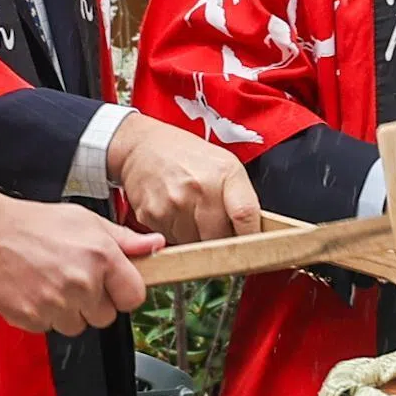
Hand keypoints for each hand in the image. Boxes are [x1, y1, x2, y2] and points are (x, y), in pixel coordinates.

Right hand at [0, 192, 153, 334]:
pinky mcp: (33, 317)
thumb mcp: (87, 221)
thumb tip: (156, 246)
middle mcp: (82, 282)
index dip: (122, 293)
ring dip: (67, 312)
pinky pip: (49, 329)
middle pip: (106, 317)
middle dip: (93, 304)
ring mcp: (57, 303)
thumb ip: (124, 240)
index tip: (111, 287)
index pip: (134, 297)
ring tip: (50, 283)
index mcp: (102, 257)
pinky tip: (35, 291)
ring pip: (77, 326)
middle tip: (72, 279)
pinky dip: (43, 315)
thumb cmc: (37, 224)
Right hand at [104, 110, 262, 241]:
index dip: (251, 237)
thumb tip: (253, 233)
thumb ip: (241, 197)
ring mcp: (173, 204)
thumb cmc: (186, 155)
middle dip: (222, 241)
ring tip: (192, 215)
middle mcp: (198, 188)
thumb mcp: (224, 163)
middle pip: (220, 239)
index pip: (245, 215)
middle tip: (218, 229)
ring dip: (198, 239)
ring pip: (196, 245)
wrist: (141, 147)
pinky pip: (172, 241)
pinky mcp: (152, 216)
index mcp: (223, 173)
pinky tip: (175, 214)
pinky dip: (177, 234)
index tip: (253, 248)